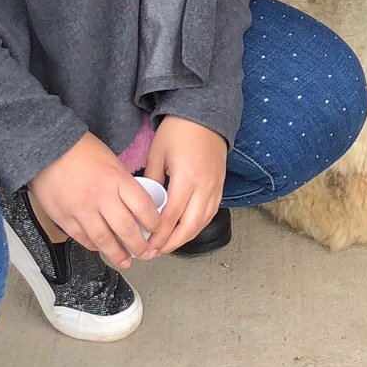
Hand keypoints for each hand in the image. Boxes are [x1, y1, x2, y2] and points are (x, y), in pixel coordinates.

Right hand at [28, 133, 159, 269]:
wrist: (47, 149)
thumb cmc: (81, 150)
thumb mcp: (111, 160)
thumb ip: (123, 183)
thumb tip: (137, 205)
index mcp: (116, 179)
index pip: (142, 206)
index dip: (154, 222)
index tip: (157, 228)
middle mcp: (100, 197)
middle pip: (125, 229)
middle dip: (139, 246)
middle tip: (147, 253)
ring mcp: (81, 210)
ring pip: (104, 240)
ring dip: (118, 254)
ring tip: (126, 261)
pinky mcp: (64, 219)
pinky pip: (83, 239)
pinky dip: (94, 247)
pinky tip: (102, 249)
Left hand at [143, 117, 227, 256]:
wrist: (206, 114)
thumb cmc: (179, 130)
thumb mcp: (157, 153)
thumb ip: (151, 180)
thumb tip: (145, 205)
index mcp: (187, 178)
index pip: (171, 216)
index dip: (158, 235)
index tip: (146, 246)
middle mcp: (204, 186)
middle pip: (189, 226)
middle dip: (171, 244)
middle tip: (154, 253)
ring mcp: (215, 186)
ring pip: (202, 222)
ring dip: (184, 238)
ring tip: (167, 246)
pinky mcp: (221, 185)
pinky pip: (210, 213)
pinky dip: (197, 226)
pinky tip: (185, 231)